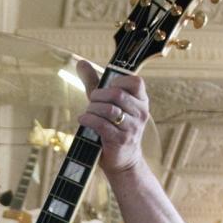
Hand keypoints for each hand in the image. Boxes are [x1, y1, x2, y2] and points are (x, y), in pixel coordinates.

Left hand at [75, 60, 149, 177]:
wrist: (122, 160)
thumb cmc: (113, 127)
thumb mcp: (106, 102)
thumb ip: (94, 82)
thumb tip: (81, 62)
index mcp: (141, 100)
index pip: (136, 81)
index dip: (117, 81)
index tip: (106, 88)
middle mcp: (141, 113)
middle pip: (117, 94)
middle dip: (98, 96)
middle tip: (91, 101)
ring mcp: (132, 127)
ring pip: (109, 109)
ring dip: (92, 109)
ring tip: (87, 112)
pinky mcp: (121, 140)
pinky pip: (102, 125)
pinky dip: (88, 120)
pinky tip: (83, 120)